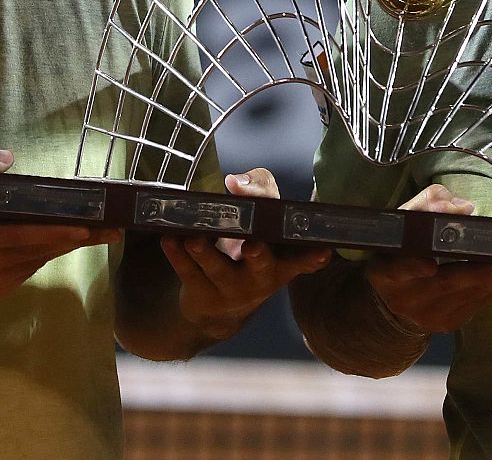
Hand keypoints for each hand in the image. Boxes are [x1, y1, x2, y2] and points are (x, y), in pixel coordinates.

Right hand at [0, 139, 118, 300]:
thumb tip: (8, 159)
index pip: (20, 237)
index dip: (55, 232)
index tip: (86, 226)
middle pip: (37, 253)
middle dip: (75, 239)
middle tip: (110, 228)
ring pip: (35, 264)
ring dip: (64, 248)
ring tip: (98, 233)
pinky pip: (25, 272)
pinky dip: (43, 256)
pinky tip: (62, 242)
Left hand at [160, 168, 330, 340]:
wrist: (219, 310)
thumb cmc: (250, 246)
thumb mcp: (262, 221)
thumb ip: (260, 190)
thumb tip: (237, 181)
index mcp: (283, 261)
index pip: (301, 257)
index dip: (312, 256)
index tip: (323, 251)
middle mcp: (262, 278)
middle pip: (262, 266)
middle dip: (258, 256)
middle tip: (251, 246)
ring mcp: (231, 290)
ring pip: (218, 270)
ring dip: (206, 254)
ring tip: (194, 238)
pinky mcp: (201, 295)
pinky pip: (188, 273)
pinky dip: (177, 256)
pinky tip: (168, 240)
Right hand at [365, 184, 491, 334]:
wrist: (391, 304)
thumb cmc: (399, 252)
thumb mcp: (403, 225)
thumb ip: (427, 207)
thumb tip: (462, 207)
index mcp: (386, 271)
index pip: (398, 269)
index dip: (412, 267)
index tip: (429, 265)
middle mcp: (406, 299)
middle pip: (447, 283)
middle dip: (486, 272)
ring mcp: (429, 316)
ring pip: (469, 294)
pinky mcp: (450, 324)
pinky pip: (478, 302)